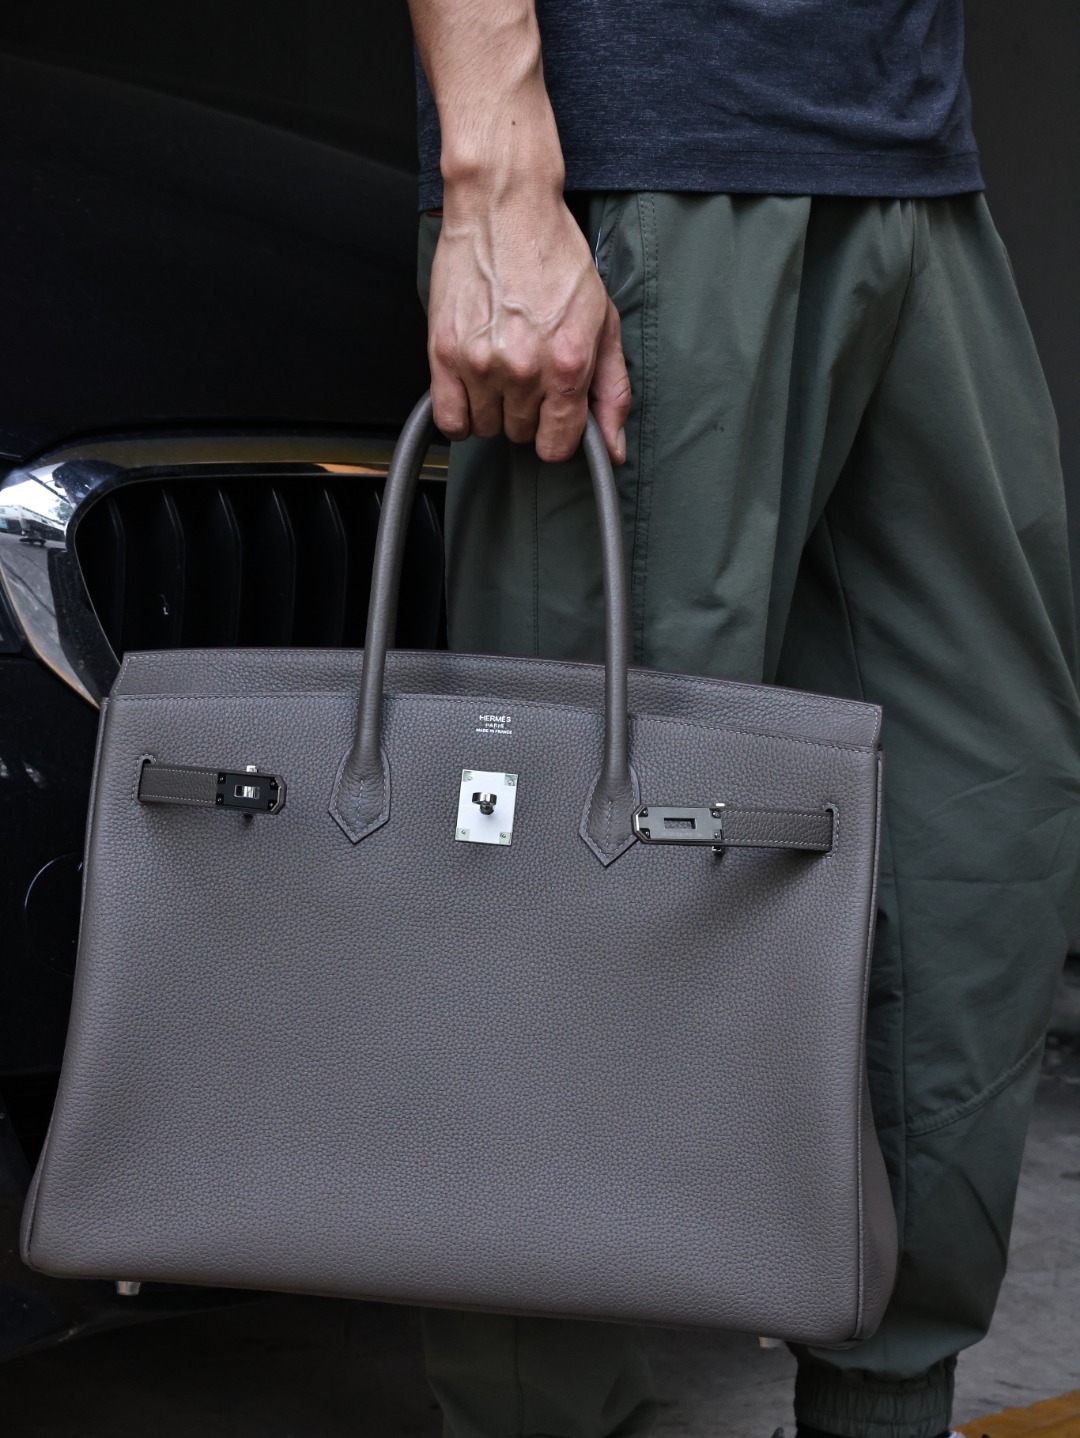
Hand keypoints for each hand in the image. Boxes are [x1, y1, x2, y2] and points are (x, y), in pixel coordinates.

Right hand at [427, 188, 629, 463]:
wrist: (504, 207)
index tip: (553, 415)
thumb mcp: (602, 320)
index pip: (557, 445)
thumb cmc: (554, 256)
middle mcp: (524, 369)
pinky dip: (460, 415)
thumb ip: (612, 391)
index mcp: (568, 364)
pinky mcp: (444, 354)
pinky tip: (472, 389)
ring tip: (500, 368)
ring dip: (493, 409)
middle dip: (527, 413)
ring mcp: (481, 364)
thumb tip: (614, 449)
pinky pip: (449, 420)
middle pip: (520, 435)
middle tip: (527, 373)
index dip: (558, 434)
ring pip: (486, 428)